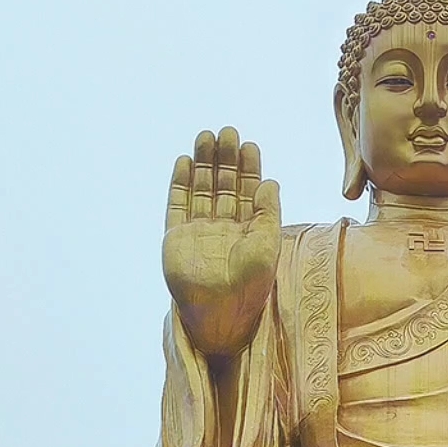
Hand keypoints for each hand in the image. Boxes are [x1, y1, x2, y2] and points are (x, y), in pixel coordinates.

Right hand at [162, 127, 280, 356]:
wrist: (219, 314)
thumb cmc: (250, 286)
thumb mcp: (267, 246)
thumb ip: (268, 213)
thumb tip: (271, 181)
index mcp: (248, 229)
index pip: (248, 191)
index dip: (248, 167)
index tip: (248, 144)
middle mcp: (223, 227)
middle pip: (223, 184)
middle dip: (224, 158)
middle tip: (226, 132)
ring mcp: (198, 231)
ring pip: (200, 189)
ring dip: (202, 163)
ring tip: (205, 136)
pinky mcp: (176, 237)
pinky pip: (177, 205)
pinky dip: (179, 183)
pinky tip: (184, 161)